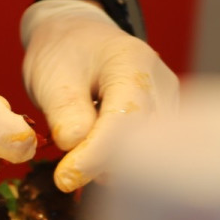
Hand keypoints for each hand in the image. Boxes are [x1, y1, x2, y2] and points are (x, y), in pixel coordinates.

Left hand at [22, 0, 178, 191]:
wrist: (76, 41)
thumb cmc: (63, 56)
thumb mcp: (51, 79)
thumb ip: (65, 113)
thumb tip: (75, 147)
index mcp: (134, 64)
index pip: (125, 118)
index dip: (96, 154)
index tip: (65, 178)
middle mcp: (161, 84)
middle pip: (145, 141)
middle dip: (103, 164)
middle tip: (66, 169)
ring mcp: (168, 104)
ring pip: (149, 155)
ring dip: (110, 167)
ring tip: (79, 154)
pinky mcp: (163, 123)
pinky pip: (147, 155)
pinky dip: (117, 164)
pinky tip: (95, 153)